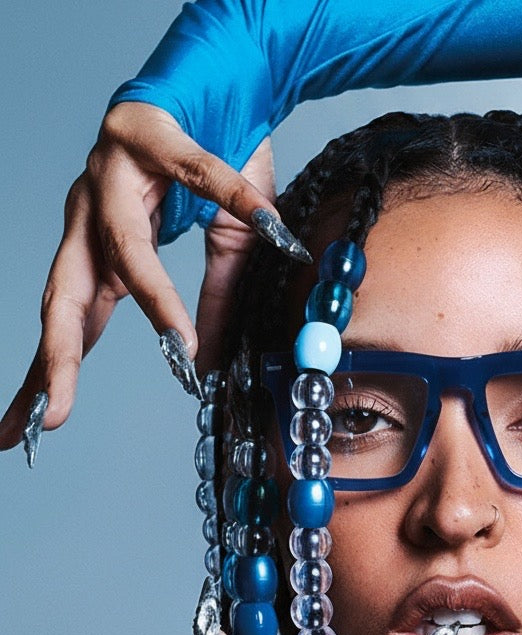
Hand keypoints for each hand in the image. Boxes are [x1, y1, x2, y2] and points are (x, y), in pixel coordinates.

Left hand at [0, 102, 278, 450]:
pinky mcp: (155, 132)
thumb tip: (206, 366)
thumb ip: (208, 305)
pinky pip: (201, 177)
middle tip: (48, 418)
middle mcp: (90, 215)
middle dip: (57, 359)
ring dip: (150, 297)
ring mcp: (114, 173)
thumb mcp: (222, 250)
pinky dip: (234, 204)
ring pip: (121, 243)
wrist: (225, 75)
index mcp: (97, 251)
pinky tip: (264, 232)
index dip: (45, 380)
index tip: (17, 437)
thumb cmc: (215, 160)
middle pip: (64, 294)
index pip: (66, 326)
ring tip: (180, 350)